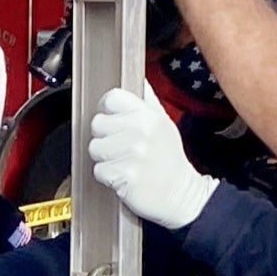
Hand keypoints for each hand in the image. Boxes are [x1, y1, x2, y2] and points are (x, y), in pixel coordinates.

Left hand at [88, 86, 213, 229]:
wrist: (181, 194)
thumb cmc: (169, 161)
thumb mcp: (164, 124)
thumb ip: (148, 101)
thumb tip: (136, 81)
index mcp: (148, 115)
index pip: (112, 98)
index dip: (108, 110)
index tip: (113, 120)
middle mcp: (140, 131)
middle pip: (98, 123)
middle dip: (105, 137)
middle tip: (121, 147)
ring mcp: (132, 153)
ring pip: (95, 148)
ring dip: (104, 158)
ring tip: (123, 162)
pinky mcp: (124, 175)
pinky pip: (99, 170)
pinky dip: (107, 177)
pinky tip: (123, 176)